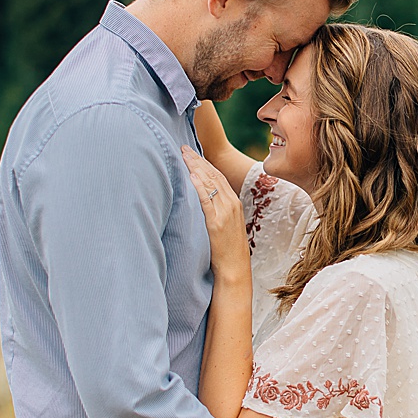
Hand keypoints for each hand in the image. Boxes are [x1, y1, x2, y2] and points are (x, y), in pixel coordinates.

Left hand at [182, 144, 246, 277]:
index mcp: (234, 203)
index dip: (204, 163)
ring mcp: (225, 213)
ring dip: (196, 168)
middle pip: (213, 176)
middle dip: (198, 161)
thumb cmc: (227, 250)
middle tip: (183, 148)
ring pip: (210, 184)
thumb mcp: (224, 225)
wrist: (234, 269)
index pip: (218, 177)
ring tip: (183, 156)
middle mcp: (231, 204)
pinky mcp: (216, 223)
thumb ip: (216, 210)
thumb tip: (202, 200)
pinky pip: (207, 201)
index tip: (191, 153)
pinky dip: (199, 187)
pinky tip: (191, 176)